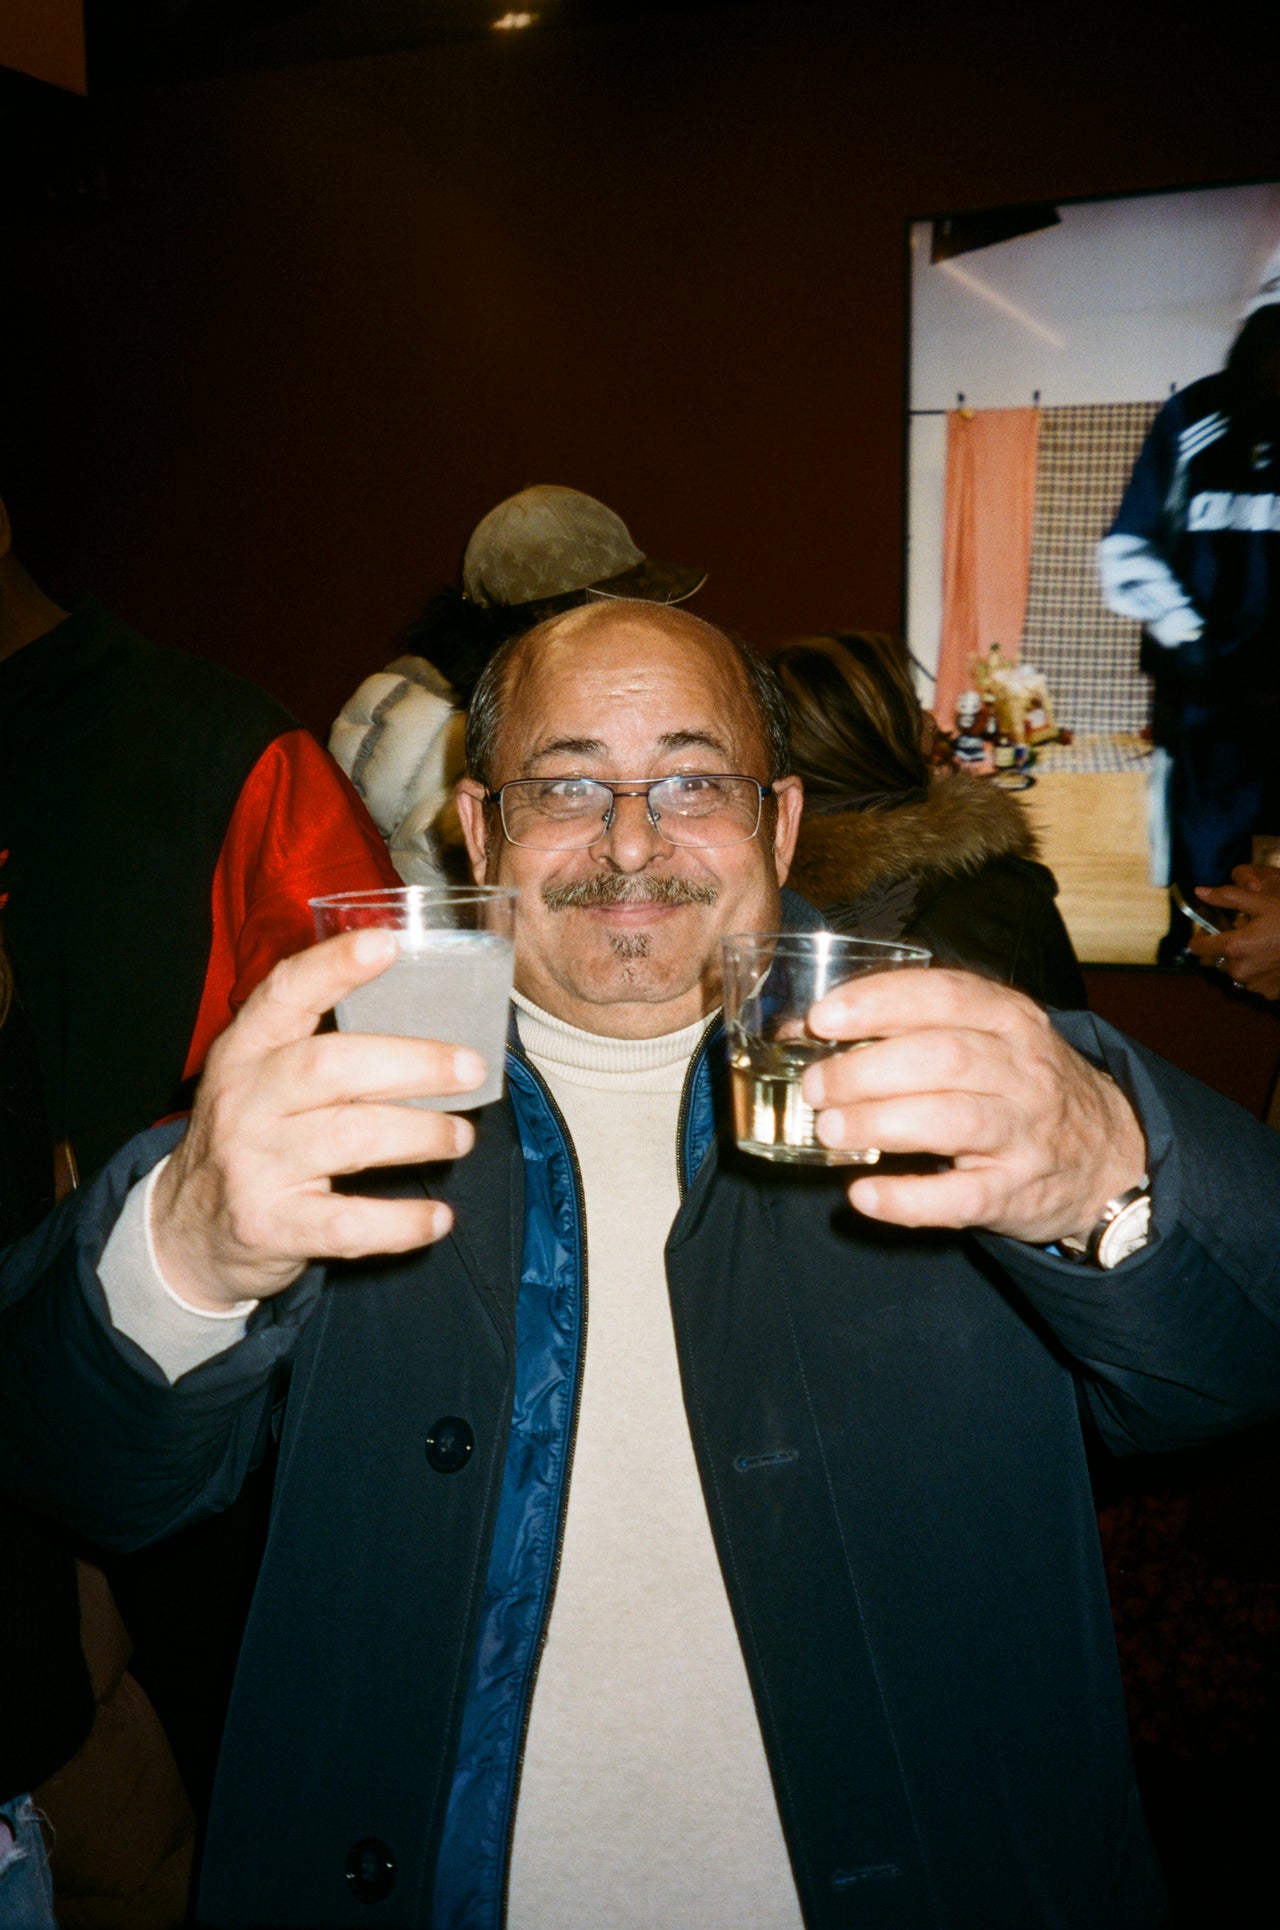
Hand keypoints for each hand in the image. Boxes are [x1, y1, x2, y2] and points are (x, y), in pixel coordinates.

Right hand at [152, 930, 486, 1309]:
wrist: (187, 1234)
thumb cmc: (253, 1139)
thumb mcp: (260, 1080)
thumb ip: (319, 1045)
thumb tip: (429, 1013)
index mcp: (244, 1052)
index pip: (283, 994)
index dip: (333, 967)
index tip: (387, 944)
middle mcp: (243, 1102)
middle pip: (329, 1067)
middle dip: (412, 1063)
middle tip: (471, 1068)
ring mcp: (253, 1167)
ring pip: (348, 1139)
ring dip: (420, 1135)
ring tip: (460, 1137)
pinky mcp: (270, 1227)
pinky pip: (347, 1224)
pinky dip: (401, 1222)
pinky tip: (438, 1217)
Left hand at [801, 968, 1146, 1241]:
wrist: (1108, 1156)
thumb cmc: (1019, 1086)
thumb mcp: (988, 1039)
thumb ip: (911, 1029)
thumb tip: (802, 1032)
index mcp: (1009, 1019)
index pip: (943, 995)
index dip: (878, 1003)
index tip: (822, 1018)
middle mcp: (1022, 1070)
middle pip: (943, 1057)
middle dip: (867, 1069)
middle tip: (815, 1086)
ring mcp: (1024, 1133)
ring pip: (953, 1120)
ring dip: (881, 1123)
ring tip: (829, 1131)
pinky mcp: (1017, 1193)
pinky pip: (961, 1198)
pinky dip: (907, 1198)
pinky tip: (863, 1196)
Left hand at [1190, 867, 1279, 998]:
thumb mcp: (1261, 901)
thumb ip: (1227, 897)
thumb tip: (1200, 892)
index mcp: (1234, 947)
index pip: (1198, 946)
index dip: (1201, 934)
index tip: (1211, 926)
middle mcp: (1240, 971)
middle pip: (1220, 957)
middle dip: (1229, 944)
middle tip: (1250, 930)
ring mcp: (1255, 985)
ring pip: (1238, 969)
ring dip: (1245, 958)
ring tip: (1267, 944)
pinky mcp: (1269, 993)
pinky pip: (1256, 980)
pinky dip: (1261, 969)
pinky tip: (1275, 958)